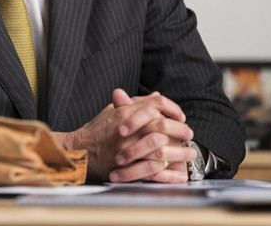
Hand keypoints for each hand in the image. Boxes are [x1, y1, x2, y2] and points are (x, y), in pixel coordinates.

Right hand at [54, 89, 194, 183]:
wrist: (79, 151)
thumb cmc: (96, 130)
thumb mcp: (113, 111)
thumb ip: (136, 104)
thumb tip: (157, 96)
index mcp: (125, 112)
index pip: (156, 104)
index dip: (173, 109)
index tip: (181, 117)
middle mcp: (127, 129)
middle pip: (162, 126)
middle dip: (180, 131)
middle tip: (190, 135)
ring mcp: (126, 149)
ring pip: (160, 149)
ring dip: (180, 153)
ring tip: (190, 154)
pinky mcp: (126, 168)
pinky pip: (152, 170)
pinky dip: (168, 173)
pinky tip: (179, 173)